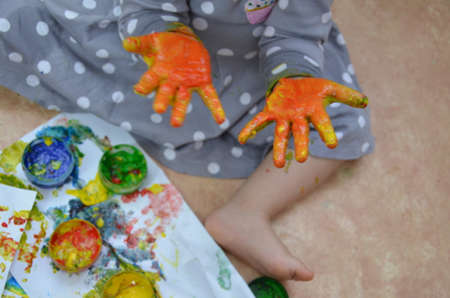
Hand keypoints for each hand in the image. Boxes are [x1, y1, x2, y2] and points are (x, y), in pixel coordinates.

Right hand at [123, 24, 224, 126]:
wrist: (185, 42)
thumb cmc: (166, 45)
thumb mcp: (154, 41)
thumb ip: (141, 43)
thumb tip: (126, 43)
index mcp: (159, 72)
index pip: (150, 80)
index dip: (145, 85)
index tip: (140, 90)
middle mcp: (172, 82)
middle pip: (165, 94)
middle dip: (162, 101)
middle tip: (158, 110)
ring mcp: (187, 84)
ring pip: (183, 99)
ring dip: (179, 111)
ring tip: (176, 124)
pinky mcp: (202, 83)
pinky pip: (209, 97)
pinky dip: (215, 108)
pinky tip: (220, 120)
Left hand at [238, 77, 367, 167]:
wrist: (294, 81)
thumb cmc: (313, 88)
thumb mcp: (330, 88)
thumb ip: (346, 95)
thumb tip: (365, 102)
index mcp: (314, 113)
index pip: (322, 124)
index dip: (326, 133)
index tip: (331, 144)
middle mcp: (299, 119)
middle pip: (301, 134)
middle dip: (301, 146)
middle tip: (301, 159)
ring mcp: (284, 118)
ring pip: (281, 134)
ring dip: (279, 148)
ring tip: (278, 165)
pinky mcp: (270, 112)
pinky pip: (259, 122)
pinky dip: (250, 130)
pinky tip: (241, 139)